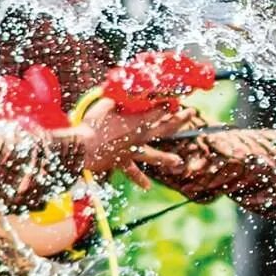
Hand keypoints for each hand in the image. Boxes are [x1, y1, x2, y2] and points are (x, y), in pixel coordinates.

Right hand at [68, 99, 190, 186]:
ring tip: (178, 161)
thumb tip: (122, 88)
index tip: (176, 100)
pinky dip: (140, 179)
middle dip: (180, 120)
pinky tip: (147, 186)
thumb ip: (117, 99)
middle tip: (191, 113)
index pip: (158, 111)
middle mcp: (139, 137)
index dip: (168, 104)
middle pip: (164, 128)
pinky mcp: (123, 162)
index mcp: (137, 121)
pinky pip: (133, 172)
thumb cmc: (93, 124)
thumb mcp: (105, 104)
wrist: (83, 147)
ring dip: (166, 158)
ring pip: (154, 155)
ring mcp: (133, 151)